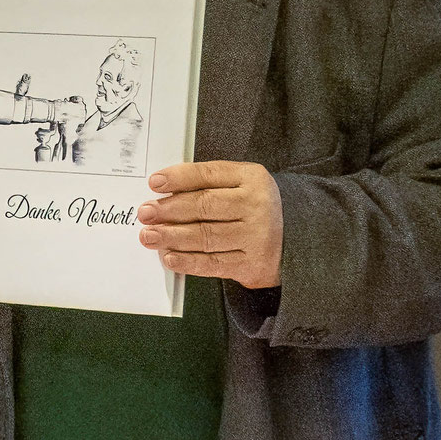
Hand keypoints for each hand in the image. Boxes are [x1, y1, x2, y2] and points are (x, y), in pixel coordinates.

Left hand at [137, 161, 283, 288]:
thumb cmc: (252, 207)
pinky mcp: (252, 264)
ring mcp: (257, 237)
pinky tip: (170, 258)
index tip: (155, 182)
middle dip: (170, 210)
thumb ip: (207, 183)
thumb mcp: (240, 184)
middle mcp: (257, 206)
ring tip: (150, 236)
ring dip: (173, 237)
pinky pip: (213, 264)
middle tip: (146, 213)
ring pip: (207, 236)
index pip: (209, 175)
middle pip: (206, 206)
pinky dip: (188, 262)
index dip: (179, 178)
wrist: (293, 239)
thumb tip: (163, 191)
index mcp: (252, 179)